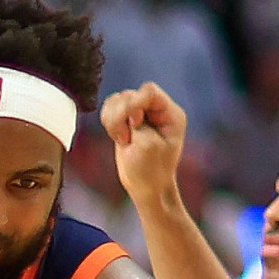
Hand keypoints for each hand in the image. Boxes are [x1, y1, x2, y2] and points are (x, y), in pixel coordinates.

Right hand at [101, 83, 190, 205]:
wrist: (147, 188)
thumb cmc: (151, 171)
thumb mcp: (147, 146)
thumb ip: (137, 123)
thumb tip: (126, 109)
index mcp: (170, 114)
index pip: (149, 91)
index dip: (136, 104)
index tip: (135, 125)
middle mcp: (157, 110)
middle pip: (130, 94)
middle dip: (121, 115)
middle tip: (126, 139)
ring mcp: (141, 114)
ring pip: (117, 100)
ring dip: (113, 119)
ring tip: (122, 139)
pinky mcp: (126, 121)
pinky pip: (110, 109)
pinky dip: (108, 121)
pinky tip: (117, 136)